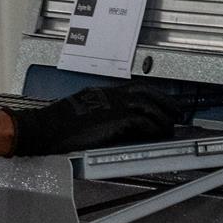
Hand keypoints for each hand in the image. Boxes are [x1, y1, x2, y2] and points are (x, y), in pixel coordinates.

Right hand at [4, 86, 184, 156]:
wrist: (45, 128)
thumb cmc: (57, 124)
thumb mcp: (81, 111)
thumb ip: (99, 112)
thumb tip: (116, 122)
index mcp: (102, 92)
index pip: (135, 87)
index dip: (153, 94)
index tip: (164, 101)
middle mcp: (110, 95)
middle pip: (146, 92)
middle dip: (165, 102)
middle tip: (178, 111)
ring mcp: (113, 106)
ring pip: (148, 106)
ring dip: (162, 117)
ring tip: (171, 126)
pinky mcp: (115, 120)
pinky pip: (142, 122)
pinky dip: (153, 127)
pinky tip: (159, 134)